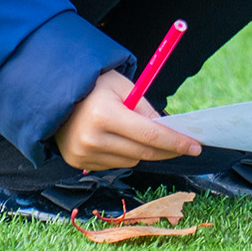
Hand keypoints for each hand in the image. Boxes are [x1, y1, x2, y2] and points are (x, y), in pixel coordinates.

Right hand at [54, 70, 201, 171]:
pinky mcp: (78, 163)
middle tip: (186, 146)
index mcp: (105, 114)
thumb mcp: (123, 86)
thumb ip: (145, 109)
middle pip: (143, 152)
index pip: (149, 134)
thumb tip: (170, 131)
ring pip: (131, 160)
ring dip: (142, 149)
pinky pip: (114, 164)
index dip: (175, 142)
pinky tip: (117, 139)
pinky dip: (123, 153)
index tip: (196, 146)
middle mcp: (92, 138)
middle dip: (167, 149)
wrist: (55, 96)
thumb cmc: (95, 86)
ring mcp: (83, 154)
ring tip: (138, 132)